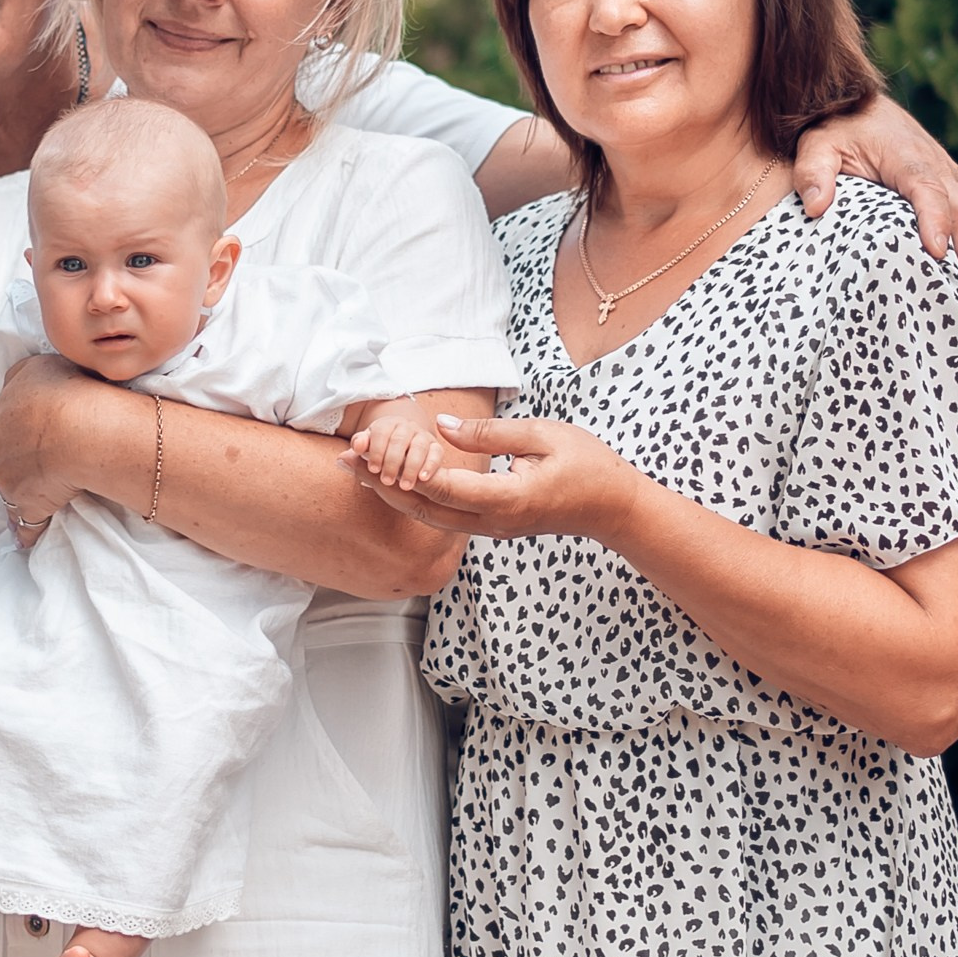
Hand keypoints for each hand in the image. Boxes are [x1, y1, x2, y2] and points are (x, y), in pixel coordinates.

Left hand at [0, 354, 96, 530]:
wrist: (81, 430)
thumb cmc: (66, 391)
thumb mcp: (38, 365)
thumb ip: (21, 377)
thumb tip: (16, 385)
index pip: (2, 422)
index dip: (21, 426)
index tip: (38, 430)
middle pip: (2, 454)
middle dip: (18, 456)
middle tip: (48, 456)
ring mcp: (6, 480)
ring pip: (10, 485)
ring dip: (25, 488)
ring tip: (48, 490)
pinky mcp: (26, 507)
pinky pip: (24, 525)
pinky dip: (26, 532)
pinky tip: (28, 540)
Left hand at [344, 416, 451, 489]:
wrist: (404, 451)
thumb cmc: (380, 454)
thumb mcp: (367, 452)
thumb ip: (358, 454)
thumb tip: (342, 458)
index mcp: (385, 425)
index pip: (380, 432)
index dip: (376, 450)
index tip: (372, 469)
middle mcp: (405, 427)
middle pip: (400, 439)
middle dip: (392, 461)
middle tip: (385, 481)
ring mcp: (422, 436)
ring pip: (419, 446)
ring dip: (411, 466)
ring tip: (404, 486)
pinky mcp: (435, 447)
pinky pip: (437, 453)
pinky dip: (431, 465)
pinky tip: (423, 479)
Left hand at [356, 412, 646, 543]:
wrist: (614, 510)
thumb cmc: (588, 466)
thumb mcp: (544, 436)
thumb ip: (491, 433)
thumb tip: (441, 426)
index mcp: (507, 500)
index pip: (440, 487)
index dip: (399, 467)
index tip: (366, 448)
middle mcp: (492, 523)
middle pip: (422, 508)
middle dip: (379, 483)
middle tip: (343, 459)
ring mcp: (491, 530)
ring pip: (429, 517)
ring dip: (391, 493)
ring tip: (355, 469)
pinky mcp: (491, 527)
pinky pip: (444, 517)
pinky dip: (414, 499)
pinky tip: (392, 482)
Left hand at [792, 94, 957, 287]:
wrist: (859, 105)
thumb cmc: (837, 129)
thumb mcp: (817, 144)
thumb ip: (813, 172)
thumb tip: (817, 206)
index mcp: (906, 156)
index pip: (927, 189)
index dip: (935, 219)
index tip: (937, 251)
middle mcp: (936, 166)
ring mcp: (948, 177)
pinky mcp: (950, 187)